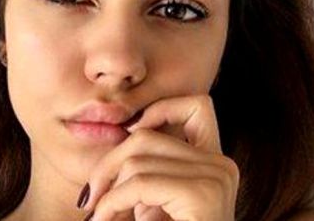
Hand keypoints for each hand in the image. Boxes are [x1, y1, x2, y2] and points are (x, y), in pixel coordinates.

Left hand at [79, 95, 239, 220]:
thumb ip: (147, 171)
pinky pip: (139, 182)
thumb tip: (125, 129)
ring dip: (108, 190)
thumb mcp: (155, 203)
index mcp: (216, 163)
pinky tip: (105, 220)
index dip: (159, 110)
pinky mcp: (202, 194)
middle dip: (109, 164)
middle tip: (90, 199)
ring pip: (138, 158)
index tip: (127, 138)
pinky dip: (113, 202)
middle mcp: (223, 165)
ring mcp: (217, 177)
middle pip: (149, 135)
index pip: (198, 105)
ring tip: (99, 216)